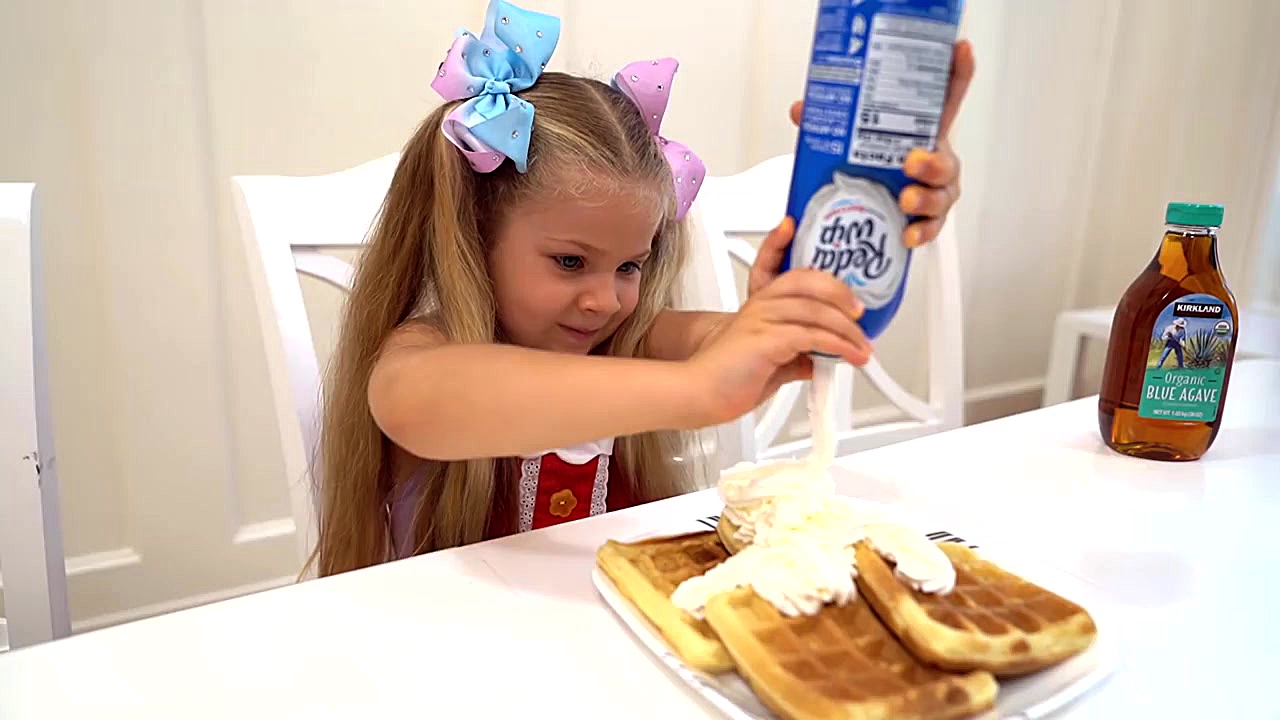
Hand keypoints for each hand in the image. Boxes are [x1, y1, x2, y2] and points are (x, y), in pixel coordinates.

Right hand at [688, 270, 869, 424]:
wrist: (699, 393)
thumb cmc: (726, 379)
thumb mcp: (772, 364)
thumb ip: (797, 357)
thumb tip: (820, 362)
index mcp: (762, 304)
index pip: (797, 275)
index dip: (822, 274)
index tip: (845, 287)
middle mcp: (762, 305)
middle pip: (810, 281)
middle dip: (842, 295)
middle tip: (860, 315)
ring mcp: (762, 319)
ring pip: (816, 309)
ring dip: (847, 329)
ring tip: (862, 347)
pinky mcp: (765, 339)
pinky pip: (811, 335)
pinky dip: (837, 346)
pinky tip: (849, 356)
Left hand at [788, 39, 974, 248]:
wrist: (863, 211)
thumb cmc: (866, 169)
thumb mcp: (847, 143)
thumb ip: (829, 124)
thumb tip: (802, 110)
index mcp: (918, 133)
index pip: (943, 98)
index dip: (956, 72)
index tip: (959, 49)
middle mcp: (933, 161)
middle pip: (945, 158)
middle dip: (933, 160)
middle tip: (911, 161)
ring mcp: (934, 192)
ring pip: (943, 194)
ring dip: (926, 197)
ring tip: (905, 199)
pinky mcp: (927, 221)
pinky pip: (932, 227)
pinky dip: (921, 231)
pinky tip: (907, 233)